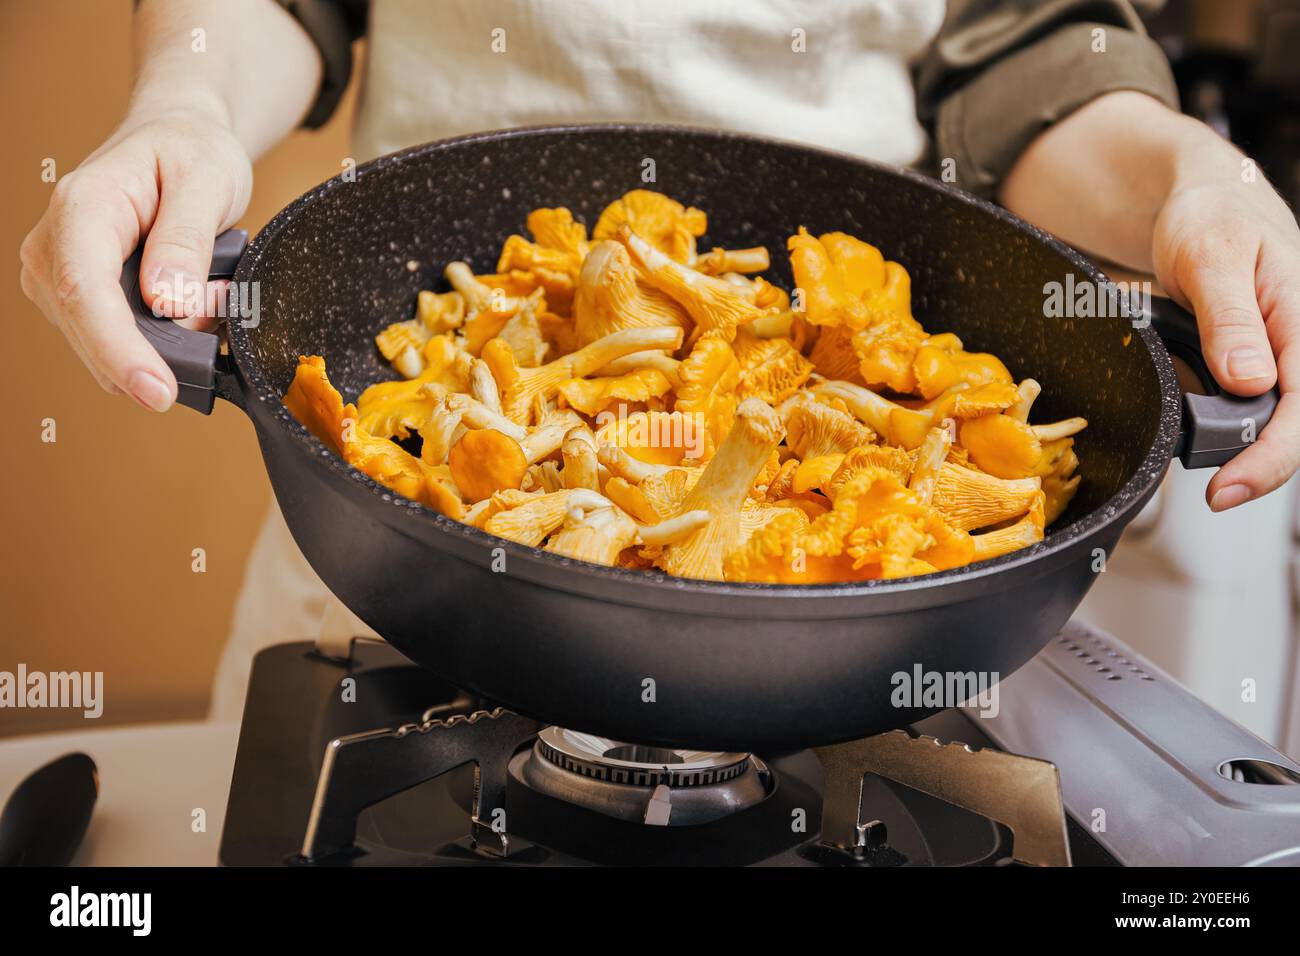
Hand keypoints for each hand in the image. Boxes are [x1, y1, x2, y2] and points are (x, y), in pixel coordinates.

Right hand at [20, 110, 251, 410]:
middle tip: (220, 292)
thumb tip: (168, 303)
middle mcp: (55, 247)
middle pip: (95, 333)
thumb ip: (186, 241)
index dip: (121, 352)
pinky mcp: (79, 300)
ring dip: (172, 337)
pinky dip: (168, 335)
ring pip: (111, 348)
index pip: (86, 294)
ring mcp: (60, 278)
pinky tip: (192, 296)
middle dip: (167, 342)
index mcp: (82, 210)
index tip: (159, 391)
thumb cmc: (189, 150)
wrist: (176, 138)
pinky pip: (124, 342)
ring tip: (209, 282)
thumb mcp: (207, 179)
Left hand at [1001, 92, 1298, 510]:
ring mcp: (1281, 358)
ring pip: (1270, 421)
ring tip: (1215, 470)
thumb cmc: (1213, 219)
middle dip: (1257, 465)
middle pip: (1292, 425)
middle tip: (1216, 493)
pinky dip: (1224, 425)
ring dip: (1241, 448)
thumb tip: (1250, 380)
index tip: (1228, 488)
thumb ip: (1230, 319)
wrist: (1205, 204)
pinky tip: (1204, 434)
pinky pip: (1247, 407)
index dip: (1270, 457)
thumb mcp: (1211, 258)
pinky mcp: (1257, 366)